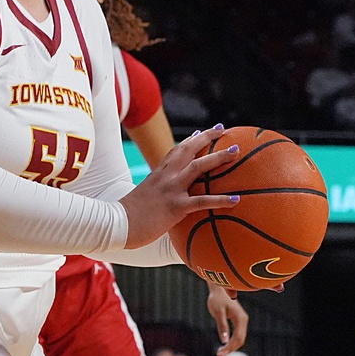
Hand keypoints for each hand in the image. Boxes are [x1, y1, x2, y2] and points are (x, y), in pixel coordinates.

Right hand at [120, 126, 240, 248]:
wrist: (118, 224)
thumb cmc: (127, 218)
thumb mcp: (142, 199)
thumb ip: (155, 196)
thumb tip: (163, 205)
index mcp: (158, 174)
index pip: (176, 150)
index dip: (191, 140)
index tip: (202, 132)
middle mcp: (165, 176)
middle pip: (188, 149)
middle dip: (207, 138)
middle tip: (223, 131)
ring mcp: (171, 189)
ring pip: (198, 167)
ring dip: (218, 157)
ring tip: (235, 153)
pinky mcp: (176, 206)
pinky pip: (203, 201)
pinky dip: (221, 200)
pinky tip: (236, 199)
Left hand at [207, 283, 248, 355]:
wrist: (219, 288)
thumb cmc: (217, 299)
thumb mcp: (218, 312)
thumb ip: (222, 326)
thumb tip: (224, 340)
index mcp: (240, 318)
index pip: (238, 338)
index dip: (229, 348)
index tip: (220, 354)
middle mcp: (244, 320)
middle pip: (240, 340)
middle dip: (230, 349)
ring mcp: (242, 320)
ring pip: (239, 338)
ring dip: (231, 347)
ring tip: (220, 354)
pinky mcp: (238, 321)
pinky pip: (237, 334)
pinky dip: (231, 342)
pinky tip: (224, 346)